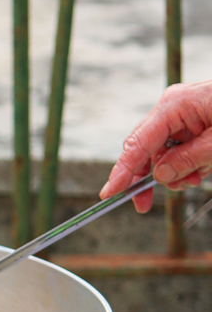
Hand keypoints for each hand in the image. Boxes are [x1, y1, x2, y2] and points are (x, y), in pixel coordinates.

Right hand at [100, 80, 211, 212]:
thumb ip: (188, 159)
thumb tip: (160, 176)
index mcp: (175, 105)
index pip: (138, 143)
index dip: (122, 171)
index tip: (109, 194)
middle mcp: (173, 109)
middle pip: (143, 151)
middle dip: (150, 178)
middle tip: (145, 206)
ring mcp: (181, 117)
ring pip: (162, 156)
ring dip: (177, 173)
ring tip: (199, 174)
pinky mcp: (191, 126)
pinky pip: (177, 153)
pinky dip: (187, 167)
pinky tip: (202, 168)